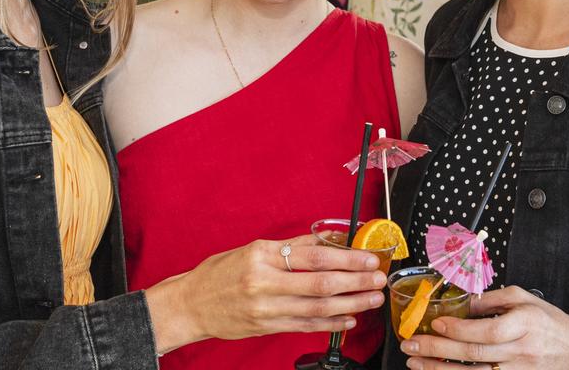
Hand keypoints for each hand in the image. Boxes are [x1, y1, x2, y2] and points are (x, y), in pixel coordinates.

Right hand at [146, 235, 385, 353]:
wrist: (190, 305)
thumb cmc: (219, 274)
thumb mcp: (252, 250)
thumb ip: (289, 248)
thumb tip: (324, 241)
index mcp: (262, 256)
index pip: (313, 256)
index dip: (345, 258)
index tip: (367, 258)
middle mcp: (264, 282)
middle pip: (321, 283)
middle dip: (355, 281)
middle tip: (378, 278)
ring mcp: (266, 308)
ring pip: (318, 308)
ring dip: (350, 303)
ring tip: (371, 299)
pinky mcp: (267, 327)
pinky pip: (306, 326)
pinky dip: (331, 323)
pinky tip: (349, 319)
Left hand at [401, 287, 568, 369]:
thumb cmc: (549, 322)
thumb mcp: (525, 298)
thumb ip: (493, 299)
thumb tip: (461, 303)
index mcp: (525, 324)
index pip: (487, 330)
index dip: (458, 329)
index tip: (435, 324)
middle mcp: (522, 351)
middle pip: (475, 354)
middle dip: (438, 350)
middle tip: (411, 344)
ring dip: (440, 369)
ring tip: (415, 362)